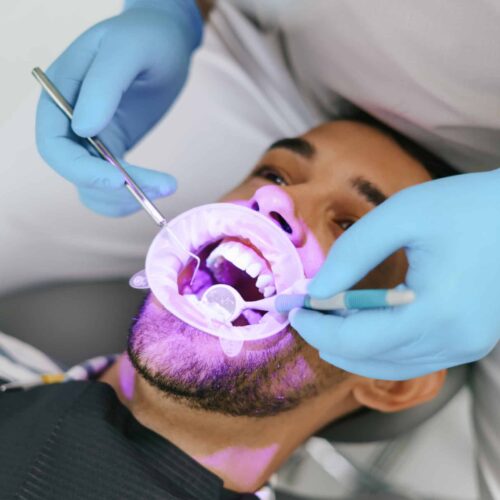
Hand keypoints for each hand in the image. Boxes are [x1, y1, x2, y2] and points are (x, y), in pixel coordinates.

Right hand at [35, 0, 202, 215]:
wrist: (165, 41)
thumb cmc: (146, 37)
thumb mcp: (127, 49)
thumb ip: (104, 84)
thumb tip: (83, 129)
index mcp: (60, 96)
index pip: (54, 147)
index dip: (81, 171)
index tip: (120, 180)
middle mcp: (70, 121)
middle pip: (76, 172)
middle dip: (114, 189)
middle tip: (161, 187)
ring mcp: (91, 138)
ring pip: (93, 187)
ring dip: (124, 199)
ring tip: (166, 186)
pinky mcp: (113, 148)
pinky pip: (111, 184)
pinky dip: (129, 196)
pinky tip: (157, 187)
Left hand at [291, 169, 499, 379]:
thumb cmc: (466, 205)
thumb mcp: (401, 216)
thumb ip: (352, 254)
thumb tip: (315, 292)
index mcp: (438, 313)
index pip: (359, 341)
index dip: (319, 330)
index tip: (294, 312)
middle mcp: (455, 342)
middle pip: (371, 360)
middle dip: (330, 340)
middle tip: (306, 314)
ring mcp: (466, 347)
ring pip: (390, 365)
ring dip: (352, 346)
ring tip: (328, 317)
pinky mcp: (469, 342)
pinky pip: (411, 357)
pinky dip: (379, 345)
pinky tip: (362, 321)